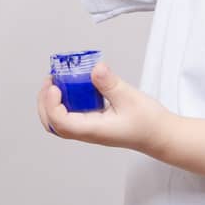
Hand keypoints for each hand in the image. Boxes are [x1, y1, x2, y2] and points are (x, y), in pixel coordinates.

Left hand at [35, 60, 172, 153]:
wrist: (160, 135)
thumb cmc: (148, 122)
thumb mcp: (130, 98)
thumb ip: (110, 84)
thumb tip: (95, 69)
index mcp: (93, 130)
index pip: (61, 122)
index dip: (52, 104)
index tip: (55, 85)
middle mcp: (87, 132)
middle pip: (53, 125)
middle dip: (45, 103)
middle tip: (50, 80)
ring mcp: (89, 129)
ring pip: (59, 122)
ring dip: (52, 103)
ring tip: (57, 82)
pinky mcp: (93, 123)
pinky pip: (70, 116)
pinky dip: (64, 102)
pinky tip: (72, 87)